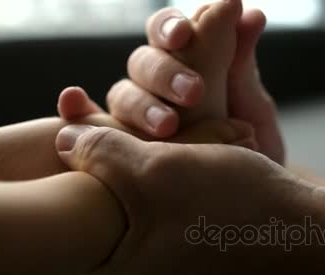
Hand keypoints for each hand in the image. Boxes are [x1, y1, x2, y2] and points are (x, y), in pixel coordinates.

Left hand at [50, 125, 309, 274]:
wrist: (306, 230)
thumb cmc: (236, 204)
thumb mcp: (160, 168)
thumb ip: (101, 152)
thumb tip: (63, 138)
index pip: (61, 252)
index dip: (59, 199)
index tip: (72, 163)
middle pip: (100, 239)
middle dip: (102, 193)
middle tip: (111, 155)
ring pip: (134, 234)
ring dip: (136, 196)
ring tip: (152, 161)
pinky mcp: (198, 270)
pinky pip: (163, 238)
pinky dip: (163, 208)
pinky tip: (182, 178)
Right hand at [58, 7, 284, 163]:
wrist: (251, 205)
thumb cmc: (251, 150)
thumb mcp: (252, 108)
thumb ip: (241, 63)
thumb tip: (252, 13)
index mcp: (189, 65)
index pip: (171, 35)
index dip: (173, 28)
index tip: (186, 34)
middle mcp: (157, 87)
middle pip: (145, 63)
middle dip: (165, 74)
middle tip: (194, 93)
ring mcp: (137, 118)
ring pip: (123, 94)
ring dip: (140, 104)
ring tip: (168, 126)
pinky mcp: (119, 149)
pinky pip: (89, 127)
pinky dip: (75, 111)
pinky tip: (71, 101)